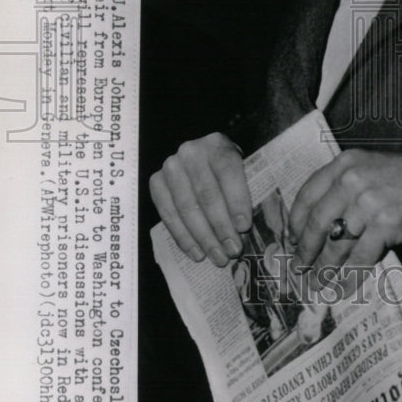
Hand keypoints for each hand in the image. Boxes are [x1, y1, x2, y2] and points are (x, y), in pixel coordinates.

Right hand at [149, 132, 251, 265]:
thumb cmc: (226, 171)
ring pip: (187, 207)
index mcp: (217, 144)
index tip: (244, 227)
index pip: (228, 172)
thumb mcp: (241, 170)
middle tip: (232, 250)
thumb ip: (245, 191)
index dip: (237, 200)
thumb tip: (245, 229)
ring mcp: (171, 167)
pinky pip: (168, 214)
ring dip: (203, 237)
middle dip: (221, 227)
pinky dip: (183, 237)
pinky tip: (196, 252)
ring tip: (217, 257)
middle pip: (207, 194)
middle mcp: (191, 152)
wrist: (200, 159)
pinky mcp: (156, 182)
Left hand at [288, 148, 401, 282]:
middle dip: (305, 250)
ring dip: (324, 268)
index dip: (296, 222)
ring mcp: (369, 202)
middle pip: (318, 222)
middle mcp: (353, 180)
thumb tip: (313, 222)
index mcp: (345, 163)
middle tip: (299, 267)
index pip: (308, 195)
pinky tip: (342, 288)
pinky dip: (349, 277)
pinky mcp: (386, 224)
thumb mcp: (368, 167)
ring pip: (336, 244)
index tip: (292, 239)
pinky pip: (360, 258)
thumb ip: (341, 186)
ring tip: (318, 281)